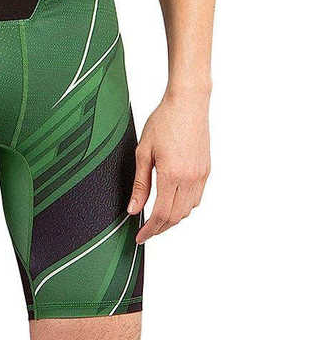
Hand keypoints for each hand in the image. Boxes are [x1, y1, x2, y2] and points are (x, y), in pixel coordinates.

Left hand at [128, 90, 210, 242]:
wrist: (188, 103)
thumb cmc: (164, 121)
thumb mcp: (143, 153)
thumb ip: (140, 184)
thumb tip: (134, 209)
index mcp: (172, 175)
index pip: (161, 214)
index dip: (149, 230)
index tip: (140, 237)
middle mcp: (190, 178)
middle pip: (176, 217)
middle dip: (160, 228)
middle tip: (146, 232)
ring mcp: (201, 175)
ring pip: (188, 210)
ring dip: (172, 219)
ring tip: (157, 219)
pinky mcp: (206, 170)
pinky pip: (196, 198)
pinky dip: (184, 207)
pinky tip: (172, 203)